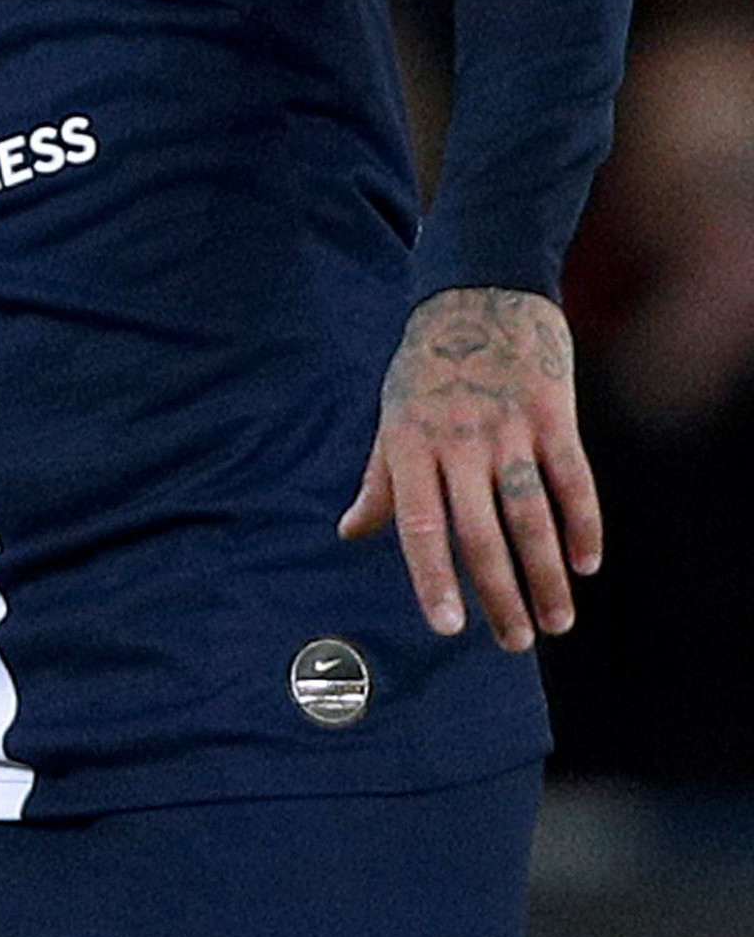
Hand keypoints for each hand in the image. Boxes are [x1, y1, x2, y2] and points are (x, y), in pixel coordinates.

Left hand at [339, 286, 602, 650]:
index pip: (419, 526)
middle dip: (499, 595)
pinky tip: (586, 564)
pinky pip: (572, 479)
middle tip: (516, 643)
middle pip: (481, 533)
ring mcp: (508, 428)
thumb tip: (349, 532)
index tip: (447, 628)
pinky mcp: (552, 414)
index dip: (433, 579)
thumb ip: (379, 482)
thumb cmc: (426, 366)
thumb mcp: (391, 417)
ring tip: (557, 621)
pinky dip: (583, 524)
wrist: (478, 293)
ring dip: (547, 574)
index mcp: (409, 446)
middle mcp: (457, 442)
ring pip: (531, 515)